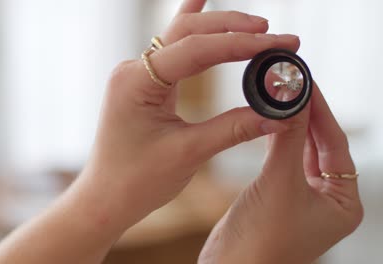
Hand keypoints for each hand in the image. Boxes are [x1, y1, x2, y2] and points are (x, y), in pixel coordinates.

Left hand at [81, 0, 300, 226]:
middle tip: (274, 34)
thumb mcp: (189, 154)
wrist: (105, 199)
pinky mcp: (146, 84)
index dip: (241, 45)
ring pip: (183, 37)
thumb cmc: (136, 181)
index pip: (198, 50)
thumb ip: (233, 129)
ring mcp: (138, 74)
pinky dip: (190, 24)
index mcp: (137, 82)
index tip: (277, 44)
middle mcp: (134, 69)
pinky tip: (199, 0)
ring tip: (257, 25)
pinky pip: (172, 48)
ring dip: (220, 28)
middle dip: (234, 30)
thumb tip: (277, 116)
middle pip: (190, 33)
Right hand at [199, 85, 363, 263]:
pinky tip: (271, 121)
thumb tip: (292, 97)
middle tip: (293, 84)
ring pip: (302, 152)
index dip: (322, 111)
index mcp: (344, 203)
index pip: (337, 144)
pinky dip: (278, 140)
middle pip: (321, 146)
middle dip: (307, 115)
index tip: (308, 83)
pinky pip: (285, 161)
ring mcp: (305, 198)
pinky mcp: (281, 196)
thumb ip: (287, 138)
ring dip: (292, 126)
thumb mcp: (279, 184)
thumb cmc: (261, 241)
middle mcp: (329, 200)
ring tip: (282, 95)